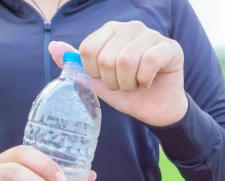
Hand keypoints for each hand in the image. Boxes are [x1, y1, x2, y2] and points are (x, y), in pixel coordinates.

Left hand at [49, 21, 188, 126]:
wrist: (156, 110)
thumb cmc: (128, 94)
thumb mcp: (98, 81)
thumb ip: (77, 65)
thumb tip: (54, 48)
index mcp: (111, 31)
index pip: (88, 49)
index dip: (94, 73)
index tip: (106, 79)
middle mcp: (131, 27)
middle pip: (106, 57)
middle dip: (113, 82)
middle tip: (124, 85)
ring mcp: (152, 35)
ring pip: (127, 60)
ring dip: (129, 83)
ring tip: (135, 85)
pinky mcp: (170, 47)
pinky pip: (148, 63)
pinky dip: (144, 81)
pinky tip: (148, 83)